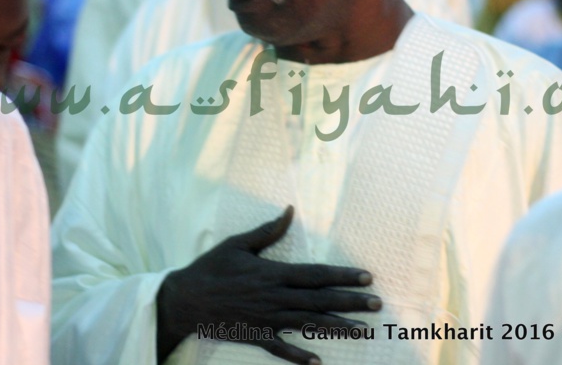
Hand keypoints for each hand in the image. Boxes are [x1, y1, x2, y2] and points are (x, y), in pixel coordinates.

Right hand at [156, 206, 379, 363]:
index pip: (316, 275)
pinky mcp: (256, 335)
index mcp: (272, 273)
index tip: (367, 277)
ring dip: (337, 327)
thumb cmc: (210, 268)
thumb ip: (267, 231)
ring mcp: (266, 319)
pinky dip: (299, 356)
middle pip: (320, 300)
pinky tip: (318, 362)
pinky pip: (281, 349)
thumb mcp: (237, 244)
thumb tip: (289, 211)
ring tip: (363, 331)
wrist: (184, 300)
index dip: (343, 276)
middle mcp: (274, 297)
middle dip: (350, 302)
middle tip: (377, 304)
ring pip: (308, 324)